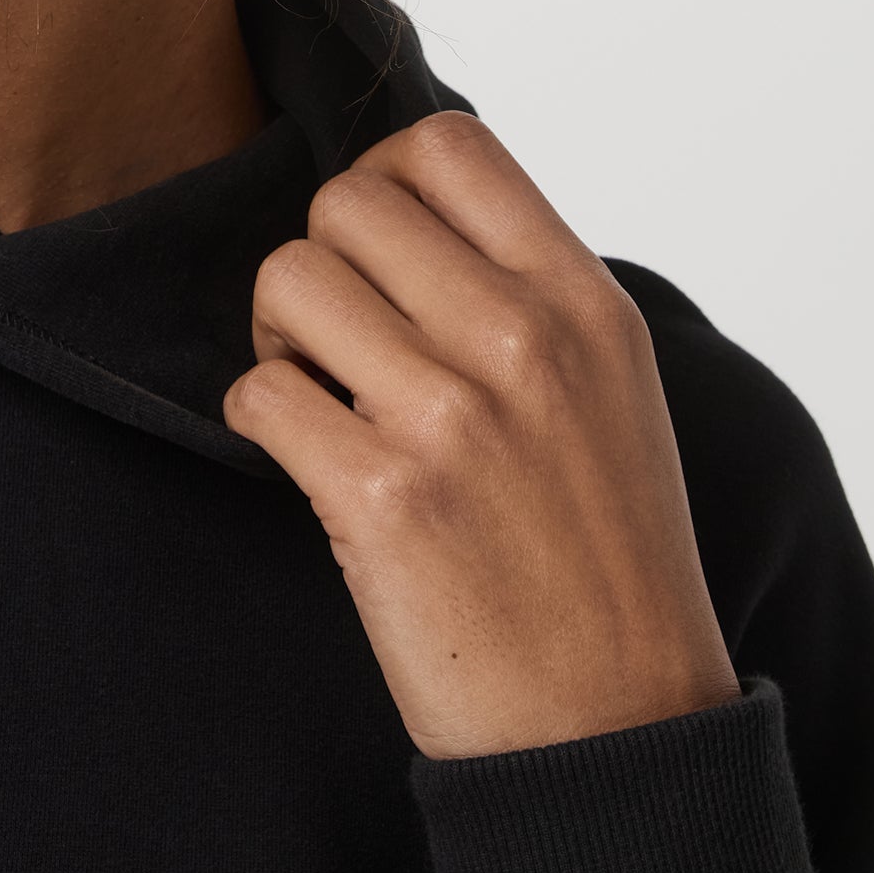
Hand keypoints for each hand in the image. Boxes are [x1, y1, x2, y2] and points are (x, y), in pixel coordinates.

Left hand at [225, 111, 739, 760]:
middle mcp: (522, 339)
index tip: (379, 250)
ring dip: (280, 336)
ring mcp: (450, 417)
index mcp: (583, 301)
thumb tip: (410, 212)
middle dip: (320, 262)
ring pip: (286, 280)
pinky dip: (262, 422)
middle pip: (345, 202)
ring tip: (322, 397)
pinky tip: (310, 463)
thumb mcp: (610, 388)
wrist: (616, 727)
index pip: (446, 145)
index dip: (382, 178)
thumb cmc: (602, 555)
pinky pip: (257, 394)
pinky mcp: (377, 500)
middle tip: (338, 341)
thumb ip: (524, 290)